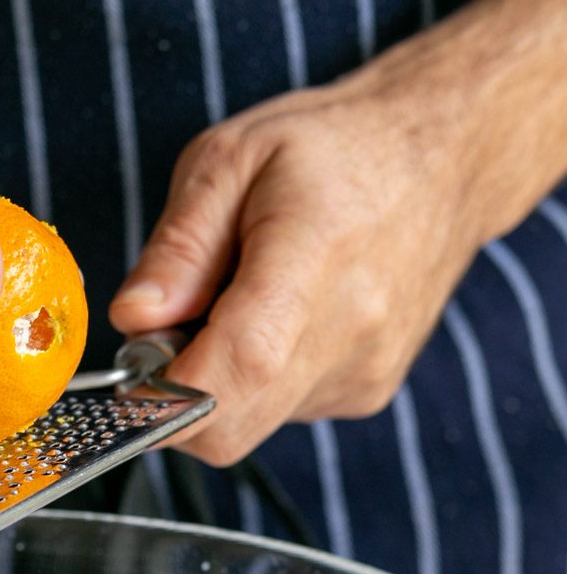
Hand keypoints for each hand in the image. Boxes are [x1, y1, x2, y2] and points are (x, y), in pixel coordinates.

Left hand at [108, 43, 496, 466]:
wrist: (444, 159)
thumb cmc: (333, 148)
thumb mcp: (229, 160)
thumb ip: (177, 247)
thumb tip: (133, 321)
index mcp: (313, 258)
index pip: (238, 367)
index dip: (163, 392)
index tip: (130, 371)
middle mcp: (350, 332)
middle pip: (228, 426)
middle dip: (172, 396)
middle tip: (174, 326)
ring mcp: (362, 372)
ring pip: (246, 425)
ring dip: (216, 383)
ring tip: (240, 304)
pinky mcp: (365, 394)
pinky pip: (278, 413)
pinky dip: (254, 381)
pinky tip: (280, 320)